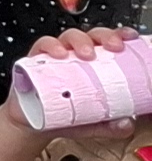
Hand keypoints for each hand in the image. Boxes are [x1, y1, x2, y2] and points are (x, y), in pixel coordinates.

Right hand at [0, 24, 143, 160]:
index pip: (108, 43)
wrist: (31, 124)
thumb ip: (109, 125)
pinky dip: (51, 46)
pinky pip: (42, 45)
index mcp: (93, 65)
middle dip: (104, 36)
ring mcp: (54, 56)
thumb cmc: (62, 116)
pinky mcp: (34, 59)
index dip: (119, 35)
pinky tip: (59, 54)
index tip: (129, 38)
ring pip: (68, 36)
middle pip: (91, 35)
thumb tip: (126, 124)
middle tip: (113, 47)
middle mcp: (74, 56)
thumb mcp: (92, 123)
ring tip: (86, 54)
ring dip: (79, 40)